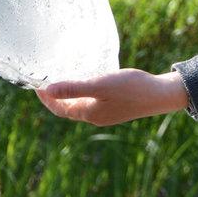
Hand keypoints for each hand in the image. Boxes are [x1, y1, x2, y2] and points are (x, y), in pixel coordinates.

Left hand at [36, 69, 189, 126]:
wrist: (161, 95)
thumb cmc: (131, 88)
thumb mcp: (99, 85)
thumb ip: (74, 87)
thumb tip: (47, 90)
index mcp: (89, 113)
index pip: (59, 109)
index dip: (46, 99)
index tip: (36, 85)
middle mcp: (96, 117)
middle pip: (68, 109)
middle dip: (55, 97)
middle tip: (46, 81)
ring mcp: (107, 113)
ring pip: (81, 106)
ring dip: (69, 95)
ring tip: (62, 79)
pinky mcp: (116, 107)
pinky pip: (93, 102)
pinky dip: (83, 93)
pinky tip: (88, 81)